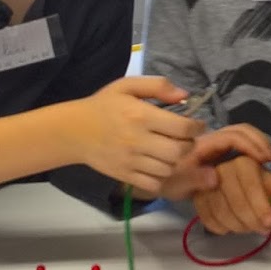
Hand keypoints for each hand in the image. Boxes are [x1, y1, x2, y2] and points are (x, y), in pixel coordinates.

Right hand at [62, 76, 203, 196]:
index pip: (182, 128)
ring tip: (168, 151)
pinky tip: (156, 165)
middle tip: (183, 139)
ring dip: (174, 161)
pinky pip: (154, 183)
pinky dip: (160, 177)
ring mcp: (131, 161)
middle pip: (179, 152)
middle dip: (188, 145)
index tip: (197, 125)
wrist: (73, 131)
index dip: (196, 127)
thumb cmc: (104, 105)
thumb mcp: (127, 86)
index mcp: (141, 115)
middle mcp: (138, 140)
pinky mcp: (125, 176)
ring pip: (168, 169)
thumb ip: (157, 86)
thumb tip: (185, 96)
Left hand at [156, 124, 270, 198]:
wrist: (152, 176)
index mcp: (201, 144)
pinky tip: (258, 164)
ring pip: (240, 135)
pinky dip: (251, 150)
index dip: (250, 144)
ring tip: (268, 160)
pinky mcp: (217, 152)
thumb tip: (216, 177)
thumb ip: (194, 179)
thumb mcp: (175, 184)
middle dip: (258, 141)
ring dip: (257, 144)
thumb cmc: (165, 180)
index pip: (231, 136)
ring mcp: (214, 145)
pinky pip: (237, 145)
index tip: (264, 158)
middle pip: (240, 130)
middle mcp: (210, 140)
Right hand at [194, 155, 270, 234]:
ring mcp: (206, 184)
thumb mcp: (269, 181)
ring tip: (250, 229)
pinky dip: (221, 227)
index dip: (260, 204)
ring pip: (220, 210)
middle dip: (251, 218)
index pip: (250, 183)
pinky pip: (207, 217)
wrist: (225, 177)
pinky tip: (232, 229)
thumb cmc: (252, 180)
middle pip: (234, 199)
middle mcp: (222, 169)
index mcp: (243, 161)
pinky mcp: (196, 197)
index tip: (270, 222)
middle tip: (263, 229)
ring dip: (238, 225)